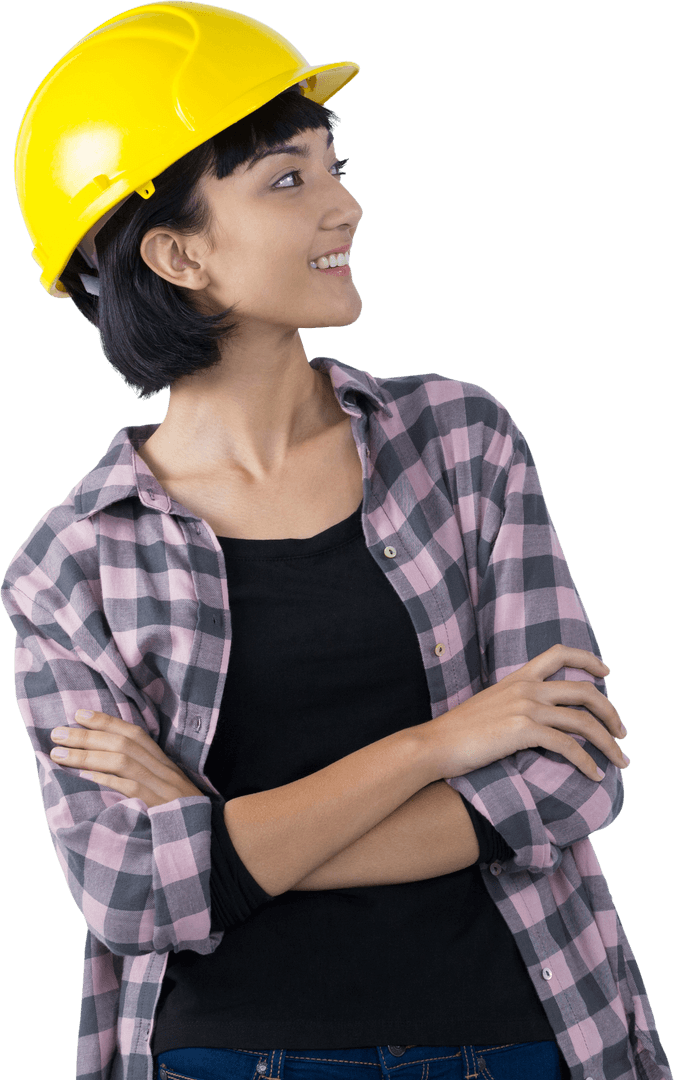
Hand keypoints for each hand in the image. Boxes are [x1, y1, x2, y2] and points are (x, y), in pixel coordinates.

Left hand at [49, 709, 203, 806]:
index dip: (105, 720)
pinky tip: (82, 775)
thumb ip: (143, 770)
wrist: (207, 834)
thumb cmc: (179, 811)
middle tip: (57, 733)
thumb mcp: (164, 785)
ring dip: (88, 754)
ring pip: (122, 761)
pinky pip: (129, 787)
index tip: (78, 714)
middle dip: (87, 735)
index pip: (132, 732)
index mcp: (163, 761)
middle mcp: (162, 768)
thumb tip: (106, 758)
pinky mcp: (157, 805)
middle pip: (123, 743)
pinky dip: (105, 779)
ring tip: (59, 754)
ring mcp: (160, 786)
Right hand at [422, 644, 628, 781]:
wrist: (435, 743)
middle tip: (622, 732)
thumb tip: (537, 717)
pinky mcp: (523, 731)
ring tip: (620, 760)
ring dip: (608, 742)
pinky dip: (587, 762)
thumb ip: (515, 702)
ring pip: (583, 721)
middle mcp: (526, 688)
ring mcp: (525, 708)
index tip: (607, 673)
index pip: (560, 654)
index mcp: (518, 678)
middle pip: (584, 691)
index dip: (589, 660)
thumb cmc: (458, 732)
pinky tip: (595, 774)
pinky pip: (568, 746)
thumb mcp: (490, 705)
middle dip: (611, 712)